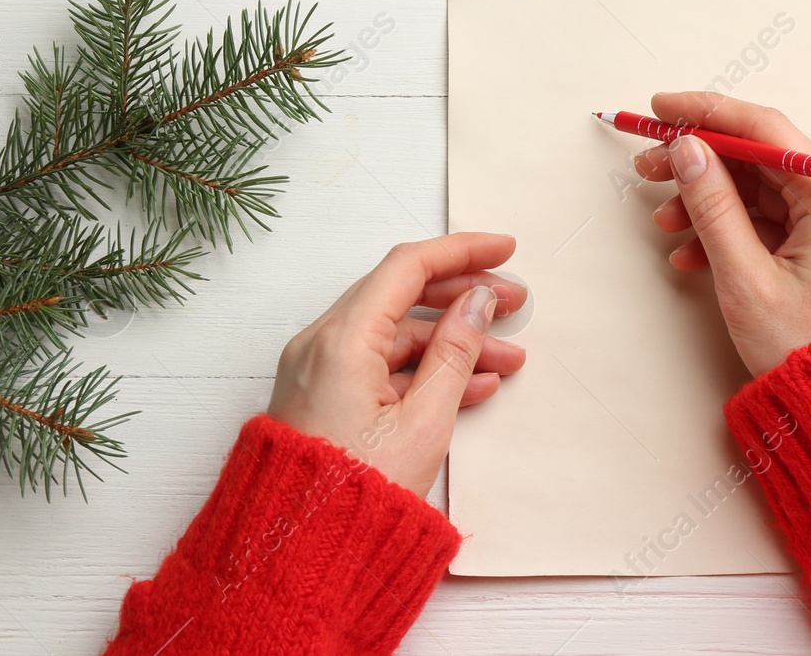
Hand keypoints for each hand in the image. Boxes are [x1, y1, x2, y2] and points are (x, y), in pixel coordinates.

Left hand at [267, 233, 527, 497]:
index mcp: (341, 340)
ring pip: (394, 334)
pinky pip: (379, 364)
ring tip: (505, 358)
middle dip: (462, 297)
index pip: (408, 267)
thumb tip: (478, 303)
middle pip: (401, 294)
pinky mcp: (321, 396)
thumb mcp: (424, 422)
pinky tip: (470, 384)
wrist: (298, 559)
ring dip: (451, 340)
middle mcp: (320, 345)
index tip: (503, 250)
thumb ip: (456, 352)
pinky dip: (424, 368)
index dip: (462, 252)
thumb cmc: (354, 498)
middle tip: (512, 302)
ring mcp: (317, 371)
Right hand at [635, 92, 810, 375]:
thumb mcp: (747, 278)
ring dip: (708, 201)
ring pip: (761, 190)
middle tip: (648, 166)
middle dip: (700, 161)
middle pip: (760, 157)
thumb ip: (712, 207)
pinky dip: (731, 230)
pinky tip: (691, 254)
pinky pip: (772, 221)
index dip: (707, 113)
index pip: (765, 129)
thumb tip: (687, 150)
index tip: (661, 109)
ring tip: (664, 222)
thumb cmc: (810, 350)